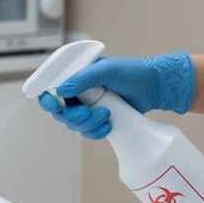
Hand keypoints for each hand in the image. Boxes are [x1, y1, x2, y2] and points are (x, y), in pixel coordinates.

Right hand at [38, 51, 194, 139]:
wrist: (154, 87)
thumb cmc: (132, 72)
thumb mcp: (107, 70)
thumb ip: (82, 78)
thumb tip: (60, 90)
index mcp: (75, 76)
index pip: (51, 90)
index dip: (49, 101)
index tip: (56, 106)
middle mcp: (77, 92)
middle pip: (60, 112)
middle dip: (74, 116)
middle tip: (90, 113)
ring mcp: (87, 107)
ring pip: (73, 124)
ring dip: (88, 124)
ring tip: (107, 116)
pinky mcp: (97, 120)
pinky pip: (86, 132)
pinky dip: (95, 132)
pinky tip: (109, 125)